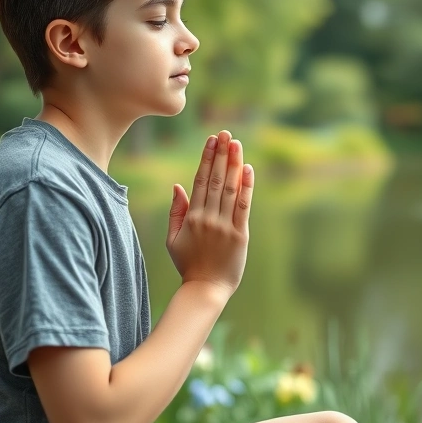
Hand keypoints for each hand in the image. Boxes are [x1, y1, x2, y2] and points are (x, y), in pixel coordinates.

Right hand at [166, 130, 254, 295]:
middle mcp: (208, 218)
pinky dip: (246, 186)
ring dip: (233, 164)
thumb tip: (178, 185)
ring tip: (236, 144)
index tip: (211, 140)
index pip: (200, 181)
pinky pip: (244, 206)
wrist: (205, 289)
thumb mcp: (173, 239)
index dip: (206, 158)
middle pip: (216, 180)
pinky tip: (248, 168)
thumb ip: (176, 211)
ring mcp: (225, 226)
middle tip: (225, 133)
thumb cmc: (188, 264)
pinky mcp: (240, 235)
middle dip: (221, 154)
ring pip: (230, 189)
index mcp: (192, 217)